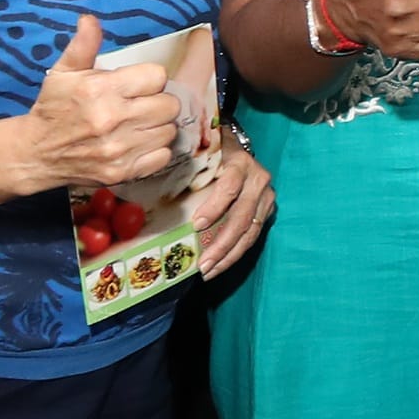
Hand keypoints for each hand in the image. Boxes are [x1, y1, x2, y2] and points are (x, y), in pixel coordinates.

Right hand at [14, 15, 184, 192]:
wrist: (38, 153)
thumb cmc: (54, 108)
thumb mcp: (63, 72)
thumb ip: (83, 45)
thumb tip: (89, 19)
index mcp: (101, 90)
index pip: (157, 76)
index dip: (149, 78)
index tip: (136, 84)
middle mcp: (113, 120)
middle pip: (169, 104)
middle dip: (157, 100)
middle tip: (140, 103)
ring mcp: (120, 149)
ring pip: (169, 130)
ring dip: (157, 125)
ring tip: (137, 123)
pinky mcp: (125, 172)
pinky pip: (163, 156)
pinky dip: (155, 149)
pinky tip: (137, 142)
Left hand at [183, 128, 274, 277]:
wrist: (238, 147)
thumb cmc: (212, 151)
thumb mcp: (201, 152)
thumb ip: (186, 166)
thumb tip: (151, 192)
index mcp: (240, 163)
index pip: (229, 187)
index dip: (214, 208)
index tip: (196, 225)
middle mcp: (258, 180)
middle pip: (242, 217)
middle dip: (221, 244)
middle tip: (202, 264)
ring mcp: (266, 196)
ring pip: (250, 232)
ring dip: (229, 255)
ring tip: (208, 271)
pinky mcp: (267, 209)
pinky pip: (253, 237)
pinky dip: (235, 253)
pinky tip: (219, 265)